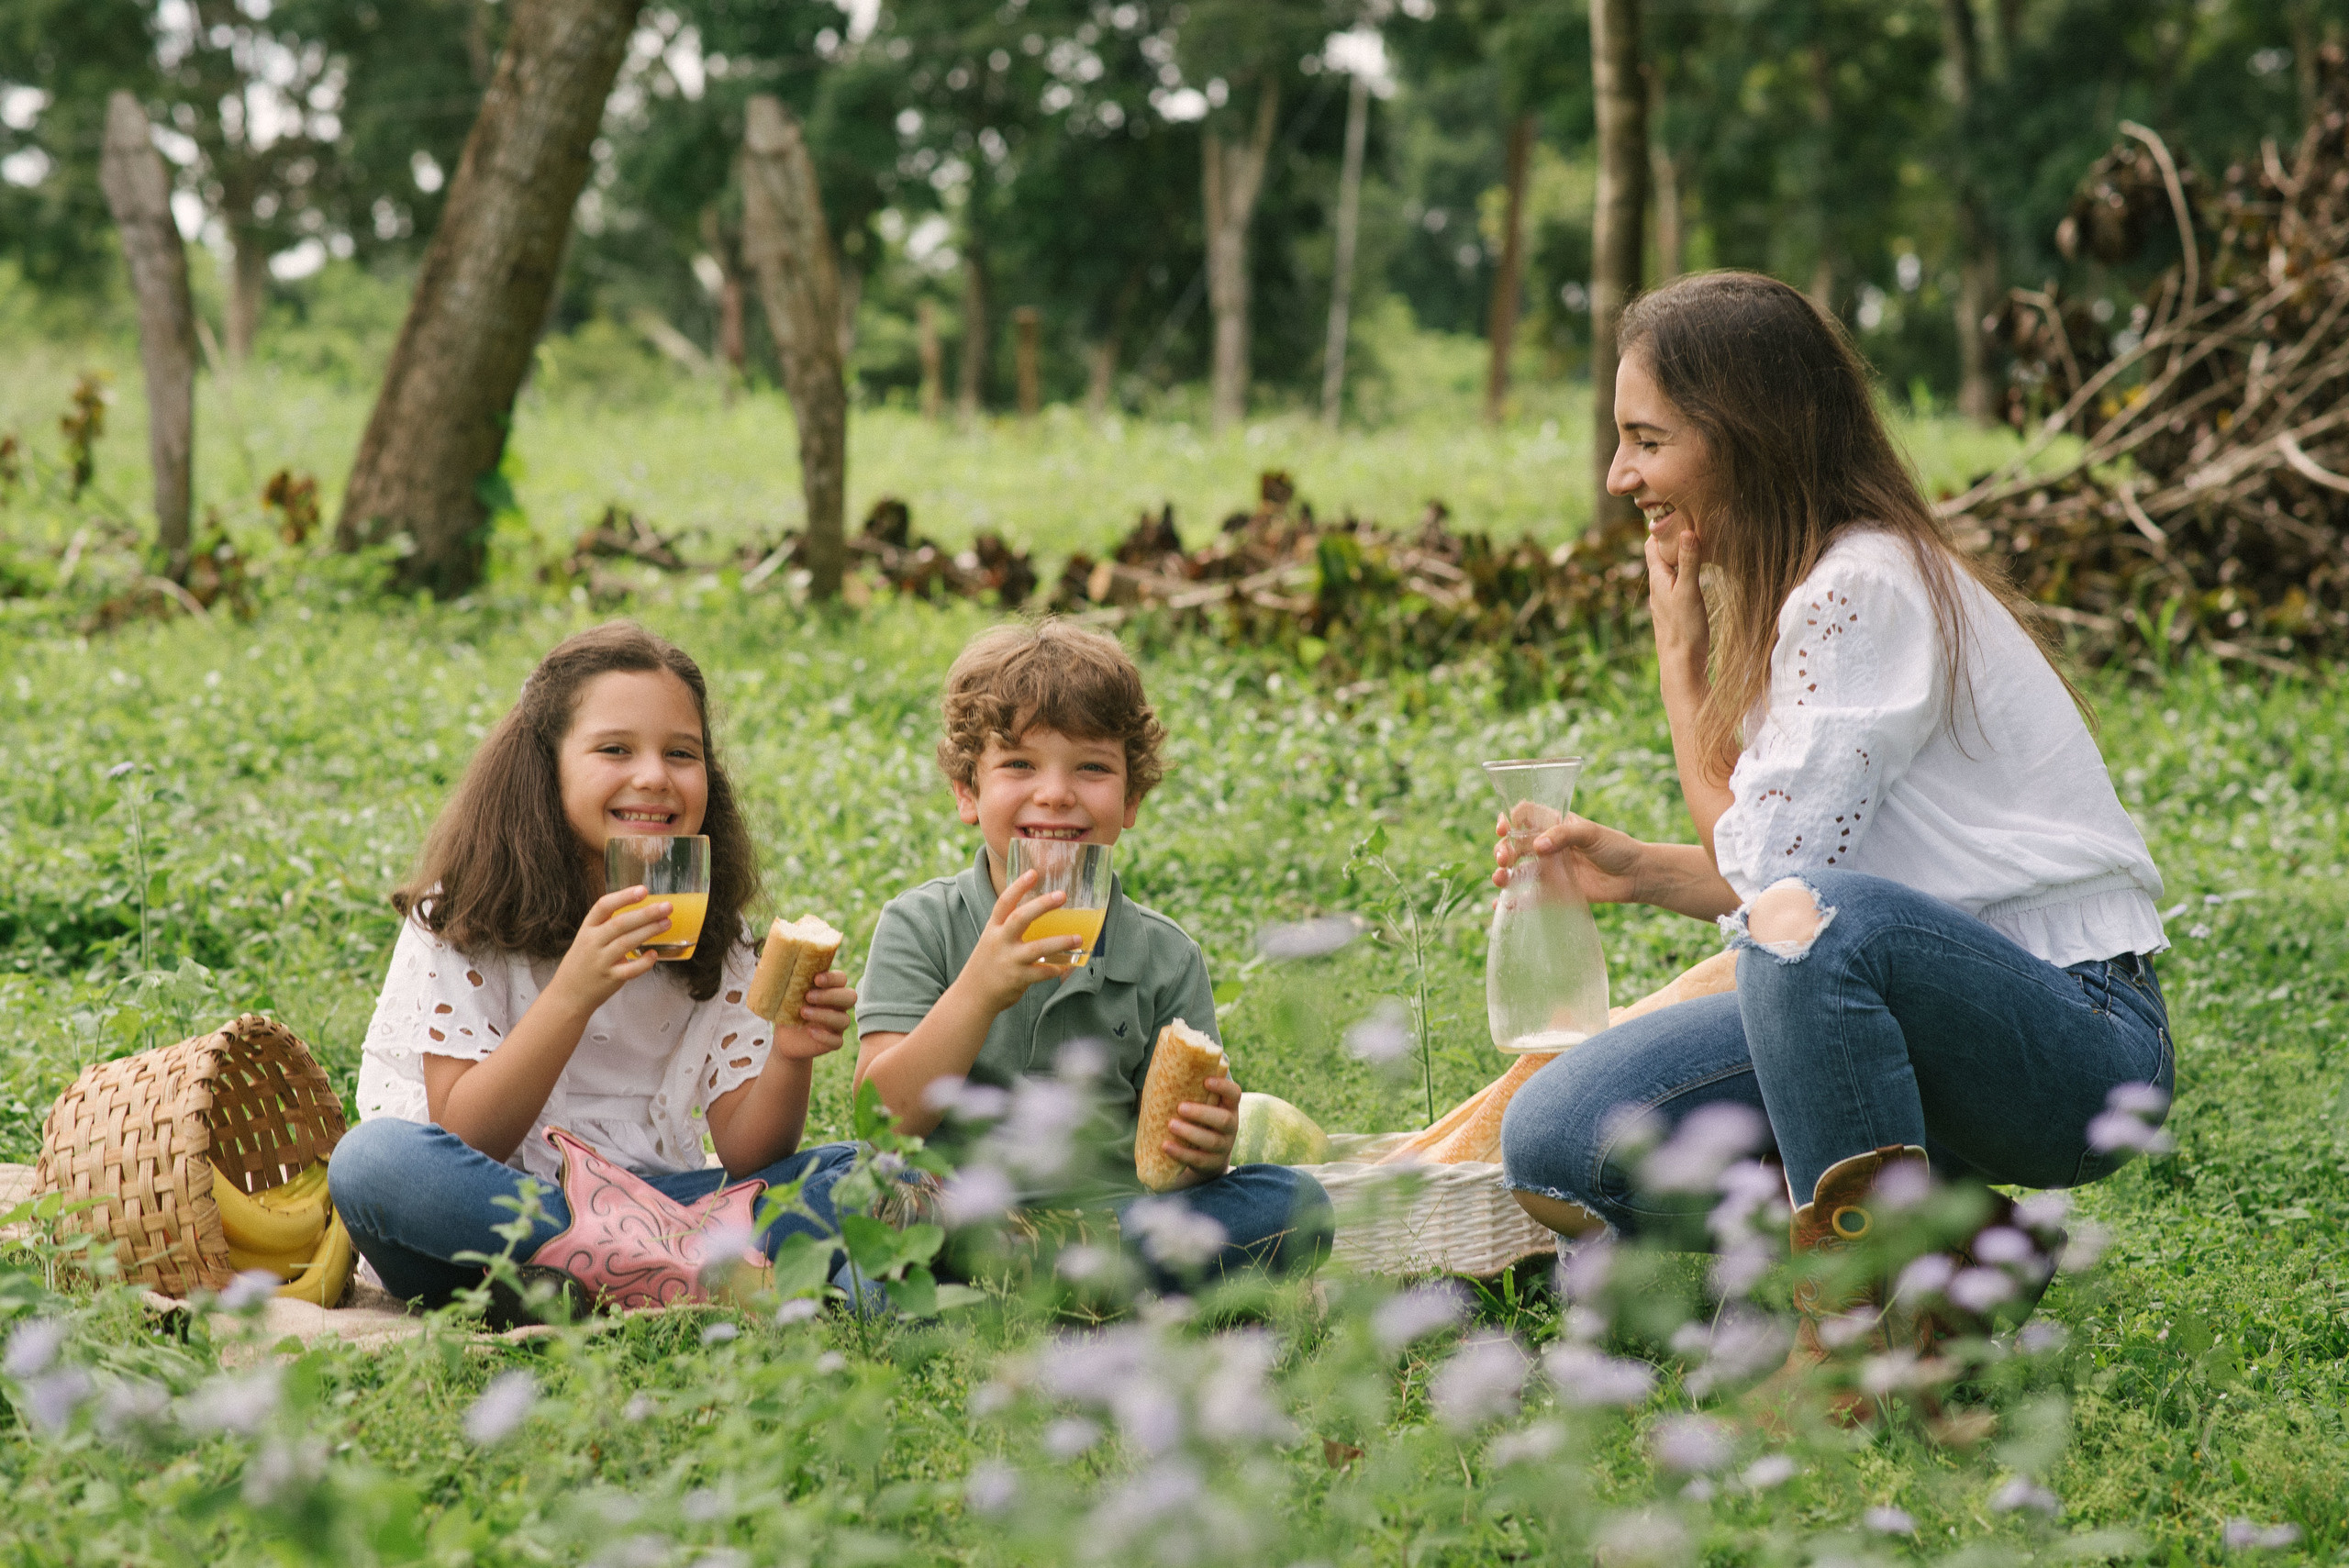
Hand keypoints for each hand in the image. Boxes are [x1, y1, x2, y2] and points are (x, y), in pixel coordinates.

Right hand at [547, 886, 670, 1013]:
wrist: (568, 994)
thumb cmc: (583, 962)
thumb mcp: (588, 938)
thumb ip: (608, 925)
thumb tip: (642, 909)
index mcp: (587, 928)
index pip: (603, 906)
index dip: (624, 897)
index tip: (643, 890)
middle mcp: (592, 942)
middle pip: (620, 923)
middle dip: (646, 913)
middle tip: (667, 906)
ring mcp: (601, 961)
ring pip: (626, 943)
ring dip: (649, 931)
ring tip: (667, 923)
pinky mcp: (610, 978)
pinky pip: (630, 970)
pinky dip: (644, 962)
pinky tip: (654, 954)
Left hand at [770, 971, 854, 1060]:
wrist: (785, 1038)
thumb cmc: (787, 1010)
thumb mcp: (785, 995)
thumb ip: (788, 982)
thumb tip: (776, 964)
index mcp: (830, 989)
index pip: (841, 979)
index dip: (833, 978)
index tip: (816, 979)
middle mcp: (838, 1006)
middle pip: (850, 997)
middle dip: (830, 995)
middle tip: (808, 996)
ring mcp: (837, 1025)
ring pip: (844, 1019)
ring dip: (824, 1015)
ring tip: (803, 1013)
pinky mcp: (833, 1042)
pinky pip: (837, 1041)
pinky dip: (824, 1036)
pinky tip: (810, 1031)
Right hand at [953, 869, 1084, 1012]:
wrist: (972, 995)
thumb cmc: (988, 963)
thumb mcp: (993, 939)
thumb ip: (1010, 927)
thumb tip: (1040, 910)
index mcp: (994, 928)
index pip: (1004, 903)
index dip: (1018, 887)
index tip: (1033, 873)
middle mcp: (1000, 941)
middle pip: (1020, 918)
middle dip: (1042, 905)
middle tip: (1062, 895)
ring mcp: (1009, 960)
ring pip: (1038, 948)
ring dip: (1060, 942)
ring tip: (1078, 938)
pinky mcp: (1017, 979)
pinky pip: (1042, 972)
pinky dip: (1056, 969)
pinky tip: (1067, 965)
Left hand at [1162, 1075, 1240, 1188]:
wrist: (1206, 1156)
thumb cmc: (1197, 1120)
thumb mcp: (1200, 1105)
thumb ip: (1191, 1089)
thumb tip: (1164, 1062)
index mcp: (1228, 1106)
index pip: (1234, 1093)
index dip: (1223, 1086)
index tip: (1205, 1080)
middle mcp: (1231, 1126)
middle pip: (1224, 1119)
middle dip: (1202, 1113)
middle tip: (1180, 1107)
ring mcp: (1224, 1147)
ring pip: (1212, 1141)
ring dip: (1190, 1132)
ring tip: (1170, 1125)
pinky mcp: (1212, 1164)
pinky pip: (1199, 1160)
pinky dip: (1182, 1153)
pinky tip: (1166, 1146)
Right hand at [1493, 811, 1648, 905]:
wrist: (1635, 876)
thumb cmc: (1616, 847)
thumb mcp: (1591, 833)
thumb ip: (1564, 835)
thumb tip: (1538, 846)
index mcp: (1554, 824)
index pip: (1523, 816)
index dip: (1509, 820)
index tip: (1504, 829)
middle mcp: (1547, 845)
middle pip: (1514, 844)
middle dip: (1502, 849)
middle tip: (1503, 858)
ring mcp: (1548, 869)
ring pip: (1516, 870)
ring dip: (1503, 874)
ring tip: (1500, 879)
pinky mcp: (1554, 892)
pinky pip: (1528, 897)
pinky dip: (1512, 901)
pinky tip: (1501, 904)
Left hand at [1645, 521, 1709, 667]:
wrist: (1681, 666)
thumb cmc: (1684, 630)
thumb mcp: (1689, 592)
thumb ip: (1689, 562)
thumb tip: (1687, 531)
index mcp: (1658, 578)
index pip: (1653, 544)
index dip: (1660, 526)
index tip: (1672, 508)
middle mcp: (1658, 587)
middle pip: (1660, 555)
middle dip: (1670, 537)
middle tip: (1685, 517)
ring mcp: (1665, 599)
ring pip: (1669, 569)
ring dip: (1677, 554)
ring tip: (1692, 538)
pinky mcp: (1675, 610)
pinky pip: (1676, 582)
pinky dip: (1684, 570)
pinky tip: (1694, 571)